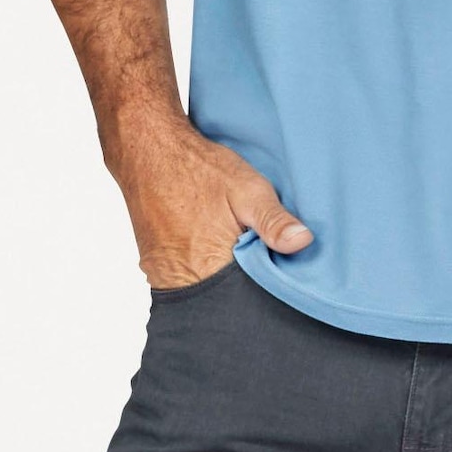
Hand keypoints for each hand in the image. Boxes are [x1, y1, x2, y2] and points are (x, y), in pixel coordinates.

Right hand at [110, 113, 311, 289]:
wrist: (148, 150)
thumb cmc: (199, 168)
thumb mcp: (248, 188)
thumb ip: (273, 220)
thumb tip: (302, 243)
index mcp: (208, 267)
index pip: (244, 301)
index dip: (263, 289)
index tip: (274, 272)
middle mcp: (179, 279)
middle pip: (221, 301)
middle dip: (241, 288)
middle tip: (252, 258)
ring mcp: (161, 276)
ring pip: (202, 293)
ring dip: (220, 280)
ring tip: (230, 251)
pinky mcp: (154, 267)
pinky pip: (184, 282)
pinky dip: (201, 272)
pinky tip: (210, 249)